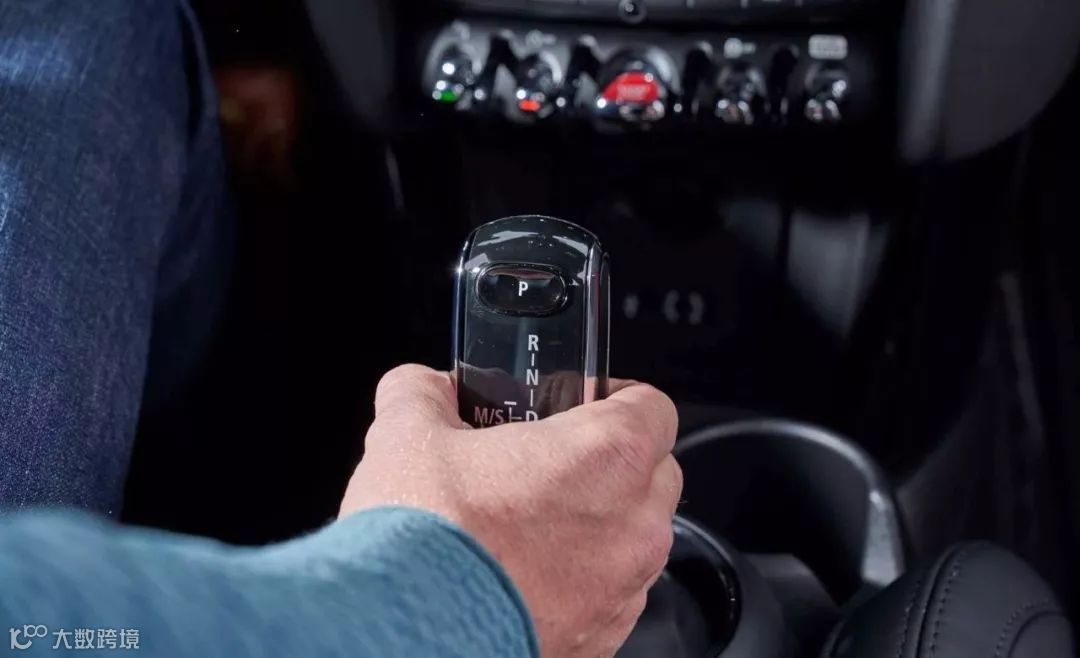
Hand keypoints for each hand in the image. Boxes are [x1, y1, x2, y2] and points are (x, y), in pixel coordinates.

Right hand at [340, 364, 681, 657]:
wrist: (403, 636)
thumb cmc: (423, 540)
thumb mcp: (406, 435)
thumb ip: (424, 393)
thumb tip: (425, 390)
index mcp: (608, 456)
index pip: (652, 407)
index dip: (616, 399)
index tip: (580, 404)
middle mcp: (634, 525)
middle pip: (653, 474)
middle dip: (609, 464)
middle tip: (545, 464)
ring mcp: (623, 591)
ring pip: (634, 540)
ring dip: (596, 526)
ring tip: (524, 526)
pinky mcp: (602, 641)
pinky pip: (610, 597)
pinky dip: (579, 583)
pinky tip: (519, 577)